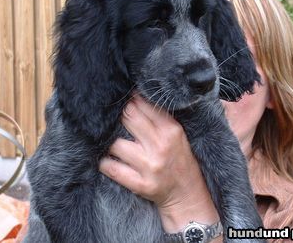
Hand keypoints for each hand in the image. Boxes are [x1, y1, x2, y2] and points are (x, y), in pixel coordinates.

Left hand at [99, 94, 219, 231]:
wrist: (187, 194)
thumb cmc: (180, 159)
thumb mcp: (178, 134)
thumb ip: (159, 117)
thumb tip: (134, 97)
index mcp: (172, 130)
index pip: (143, 105)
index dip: (131, 101)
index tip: (127, 101)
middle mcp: (161, 146)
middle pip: (128, 118)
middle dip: (121, 116)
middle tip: (118, 119)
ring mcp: (150, 166)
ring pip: (116, 143)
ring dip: (110, 141)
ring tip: (111, 140)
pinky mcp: (141, 184)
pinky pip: (112, 169)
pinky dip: (105, 162)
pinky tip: (107, 159)